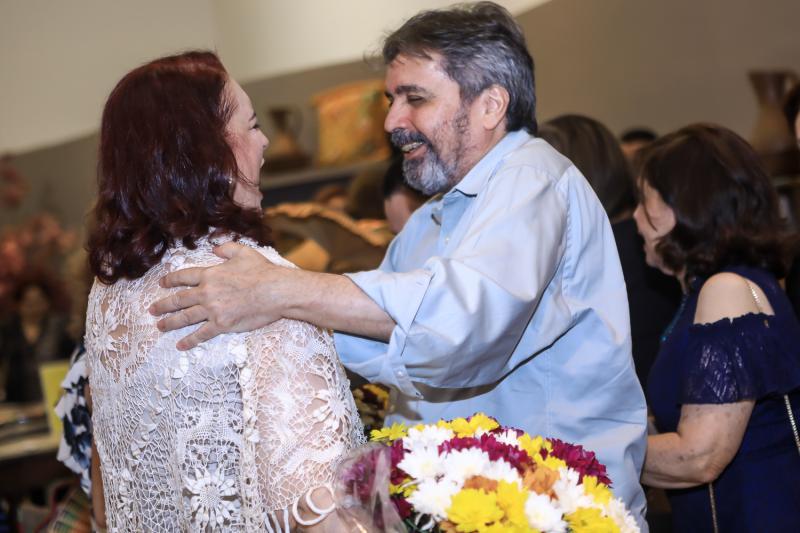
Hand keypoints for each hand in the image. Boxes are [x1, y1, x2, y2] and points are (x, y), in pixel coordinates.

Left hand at [149, 242, 288, 349]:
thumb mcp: (243, 252)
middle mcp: (207, 292)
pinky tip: (180, 345)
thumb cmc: (262, 271)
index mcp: (210, 274)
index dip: (170, 280)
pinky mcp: (222, 325)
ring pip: (185, 317)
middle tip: (152, 310)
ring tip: (160, 326)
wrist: (275, 291)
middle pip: (179, 299)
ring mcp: (213, 310)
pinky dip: (189, 341)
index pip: (184, 277)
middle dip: (163, 305)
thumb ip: (226, 248)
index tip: (162, 283)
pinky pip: (201, 334)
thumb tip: (215, 248)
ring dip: (170, 323)